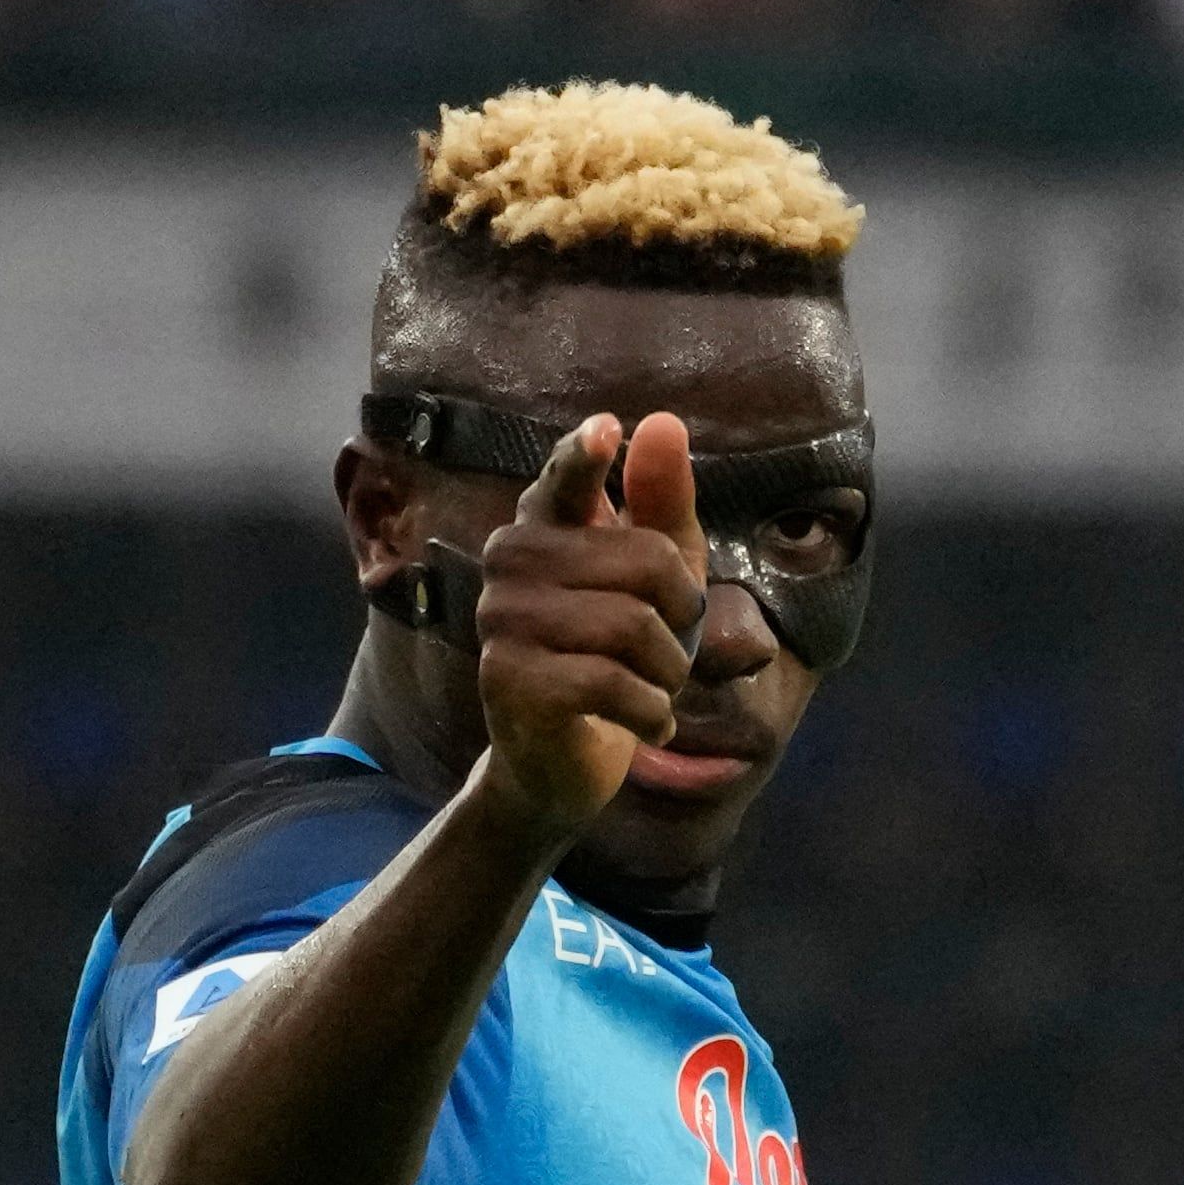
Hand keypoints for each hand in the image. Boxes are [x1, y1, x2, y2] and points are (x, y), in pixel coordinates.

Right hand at [473, 412, 710, 829]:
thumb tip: (664, 423)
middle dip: (681, 613)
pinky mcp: (510, 682)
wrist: (558, 761)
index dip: (584, 456)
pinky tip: (643, 722)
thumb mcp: (658, 579)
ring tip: (652, 687)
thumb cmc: (613, 655)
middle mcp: (509, 563)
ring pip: (633, 626)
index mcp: (544, 526)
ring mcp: (502, 621)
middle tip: (668, 645)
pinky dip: (652, 711)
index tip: (607, 431)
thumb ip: (662, 504)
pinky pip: (616, 684)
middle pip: (642, 560)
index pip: (565, 479)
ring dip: (668, 670)